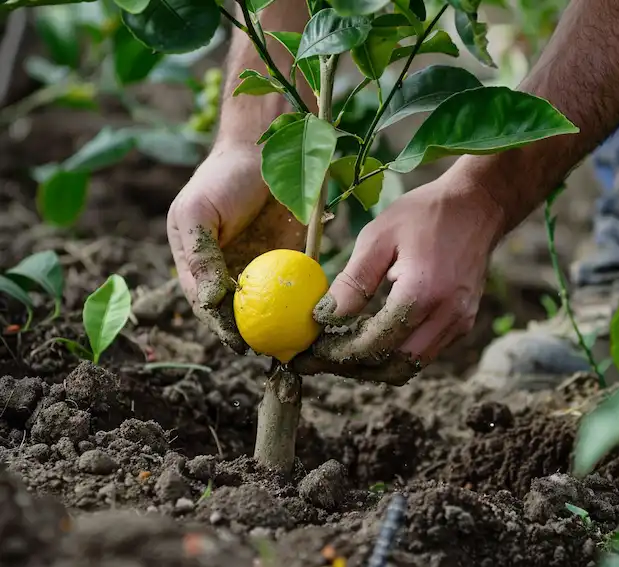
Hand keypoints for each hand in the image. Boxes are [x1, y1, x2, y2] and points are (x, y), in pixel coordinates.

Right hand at [167, 142, 304, 352]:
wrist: (267, 147)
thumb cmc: (224, 178)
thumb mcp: (198, 213)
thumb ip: (199, 255)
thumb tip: (208, 301)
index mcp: (197, 263)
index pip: (206, 306)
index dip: (221, 327)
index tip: (240, 344)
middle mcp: (227, 270)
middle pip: (238, 312)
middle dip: (253, 334)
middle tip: (271, 350)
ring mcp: (258, 266)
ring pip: (268, 306)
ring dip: (279, 326)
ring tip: (293, 345)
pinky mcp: (288, 257)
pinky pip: (294, 286)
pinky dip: (301, 303)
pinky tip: (312, 317)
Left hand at [291, 166, 505, 384]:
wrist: (477, 206)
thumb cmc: (425, 214)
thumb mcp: (379, 237)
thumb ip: (352, 281)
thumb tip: (323, 317)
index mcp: (422, 292)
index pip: (375, 344)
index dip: (340, 353)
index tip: (313, 351)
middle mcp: (447, 315)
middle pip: (394, 366)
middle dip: (355, 367)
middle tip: (323, 358)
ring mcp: (460, 322)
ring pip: (411, 365)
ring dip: (376, 365)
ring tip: (343, 349)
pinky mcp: (463, 322)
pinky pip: (425, 352)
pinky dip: (397, 353)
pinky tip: (373, 336)